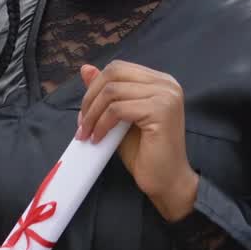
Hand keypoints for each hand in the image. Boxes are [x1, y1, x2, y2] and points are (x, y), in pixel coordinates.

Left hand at [77, 60, 198, 221]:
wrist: (168, 181)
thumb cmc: (145, 153)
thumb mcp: (119, 118)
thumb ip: (106, 93)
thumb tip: (85, 69)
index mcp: (160, 81)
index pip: (118, 68)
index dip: (95, 87)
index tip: (85, 113)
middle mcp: (166, 83)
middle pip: (114, 73)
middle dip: (91, 97)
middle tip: (83, 123)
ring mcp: (165, 95)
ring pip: (112, 91)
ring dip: (93, 114)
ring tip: (87, 133)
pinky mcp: (161, 111)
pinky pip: (118, 109)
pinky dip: (102, 124)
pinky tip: (99, 139)